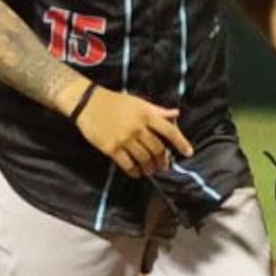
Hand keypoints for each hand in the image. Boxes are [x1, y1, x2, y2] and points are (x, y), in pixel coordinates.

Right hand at [75, 86, 190, 176]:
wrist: (86, 103)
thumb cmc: (114, 101)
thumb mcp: (138, 102)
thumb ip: (157, 110)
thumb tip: (176, 114)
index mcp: (146, 115)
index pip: (170, 132)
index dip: (181, 143)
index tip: (188, 152)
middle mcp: (138, 128)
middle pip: (158, 149)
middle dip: (163, 160)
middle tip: (163, 166)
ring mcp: (124, 139)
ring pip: (144, 159)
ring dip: (150, 168)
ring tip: (150, 170)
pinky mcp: (111, 148)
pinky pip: (127, 164)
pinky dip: (134, 171)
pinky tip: (136, 173)